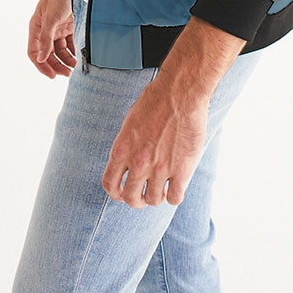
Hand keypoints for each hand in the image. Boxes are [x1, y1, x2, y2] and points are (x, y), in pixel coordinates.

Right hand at [27, 0, 76, 78]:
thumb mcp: (51, 19)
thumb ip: (45, 39)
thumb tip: (40, 58)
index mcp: (36, 27)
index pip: (34, 52)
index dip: (41, 65)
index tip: (52, 76)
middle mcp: (45, 30)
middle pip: (48, 53)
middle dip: (56, 65)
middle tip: (67, 74)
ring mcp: (57, 28)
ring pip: (60, 50)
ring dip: (66, 60)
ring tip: (75, 69)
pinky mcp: (68, 26)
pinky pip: (70, 43)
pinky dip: (74, 51)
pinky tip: (80, 57)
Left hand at [101, 78, 207, 207]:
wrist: (180, 93)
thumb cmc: (156, 101)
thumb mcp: (130, 123)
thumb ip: (127, 147)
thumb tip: (128, 165)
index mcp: (122, 149)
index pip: (110, 184)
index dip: (115, 193)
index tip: (122, 193)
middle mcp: (138, 162)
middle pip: (131, 198)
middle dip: (135, 200)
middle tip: (143, 195)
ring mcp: (160, 168)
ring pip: (153, 200)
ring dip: (156, 197)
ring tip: (161, 188)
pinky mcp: (181, 170)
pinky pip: (174, 197)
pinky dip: (174, 195)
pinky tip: (176, 185)